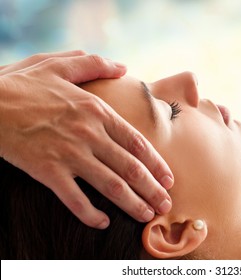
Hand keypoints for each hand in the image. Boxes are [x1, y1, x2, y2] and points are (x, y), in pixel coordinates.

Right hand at [0, 51, 173, 228]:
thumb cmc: (22, 83)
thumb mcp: (60, 64)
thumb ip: (94, 64)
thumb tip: (123, 66)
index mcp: (96, 111)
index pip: (137, 143)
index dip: (157, 164)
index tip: (169, 179)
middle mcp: (89, 134)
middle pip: (131, 168)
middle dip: (152, 189)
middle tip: (166, 204)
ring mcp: (69, 154)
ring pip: (111, 185)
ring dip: (132, 204)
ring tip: (147, 215)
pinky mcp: (47, 171)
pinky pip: (74, 199)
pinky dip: (90, 214)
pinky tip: (103, 223)